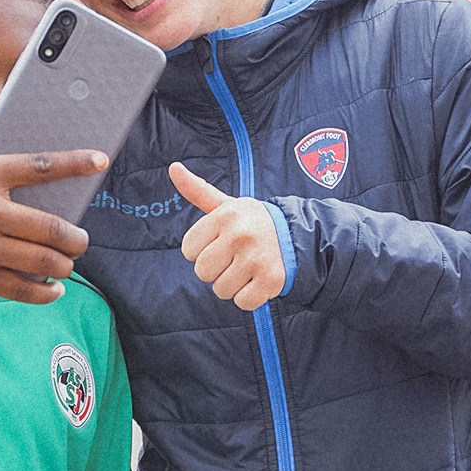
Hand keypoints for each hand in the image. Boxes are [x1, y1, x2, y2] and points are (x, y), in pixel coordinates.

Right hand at [0, 152, 106, 303]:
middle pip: (52, 225)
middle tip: (81, 239)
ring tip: (67, 262)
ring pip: (44, 261)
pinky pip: (23, 289)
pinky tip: (53, 289)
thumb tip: (38, 190)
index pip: (41, 166)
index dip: (77, 163)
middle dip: (76, 237)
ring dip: (64, 264)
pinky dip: (45, 292)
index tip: (101, 161)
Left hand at [170, 162, 285, 310]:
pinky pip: (243, 303)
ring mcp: (257, 258)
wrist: (297, 235)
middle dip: (216, 269)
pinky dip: (249, 297)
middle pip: (202, 272)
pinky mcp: (272, 280)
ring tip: (248, 268)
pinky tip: (258, 280)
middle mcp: (240, 235)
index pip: (188, 249)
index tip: (220, 243)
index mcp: (225, 215)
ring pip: (221, 290)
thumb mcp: (226, 205)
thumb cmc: (252, 222)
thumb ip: (197, 190)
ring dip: (232, 285)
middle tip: (235, 257)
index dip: (202, 250)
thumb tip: (173, 167)